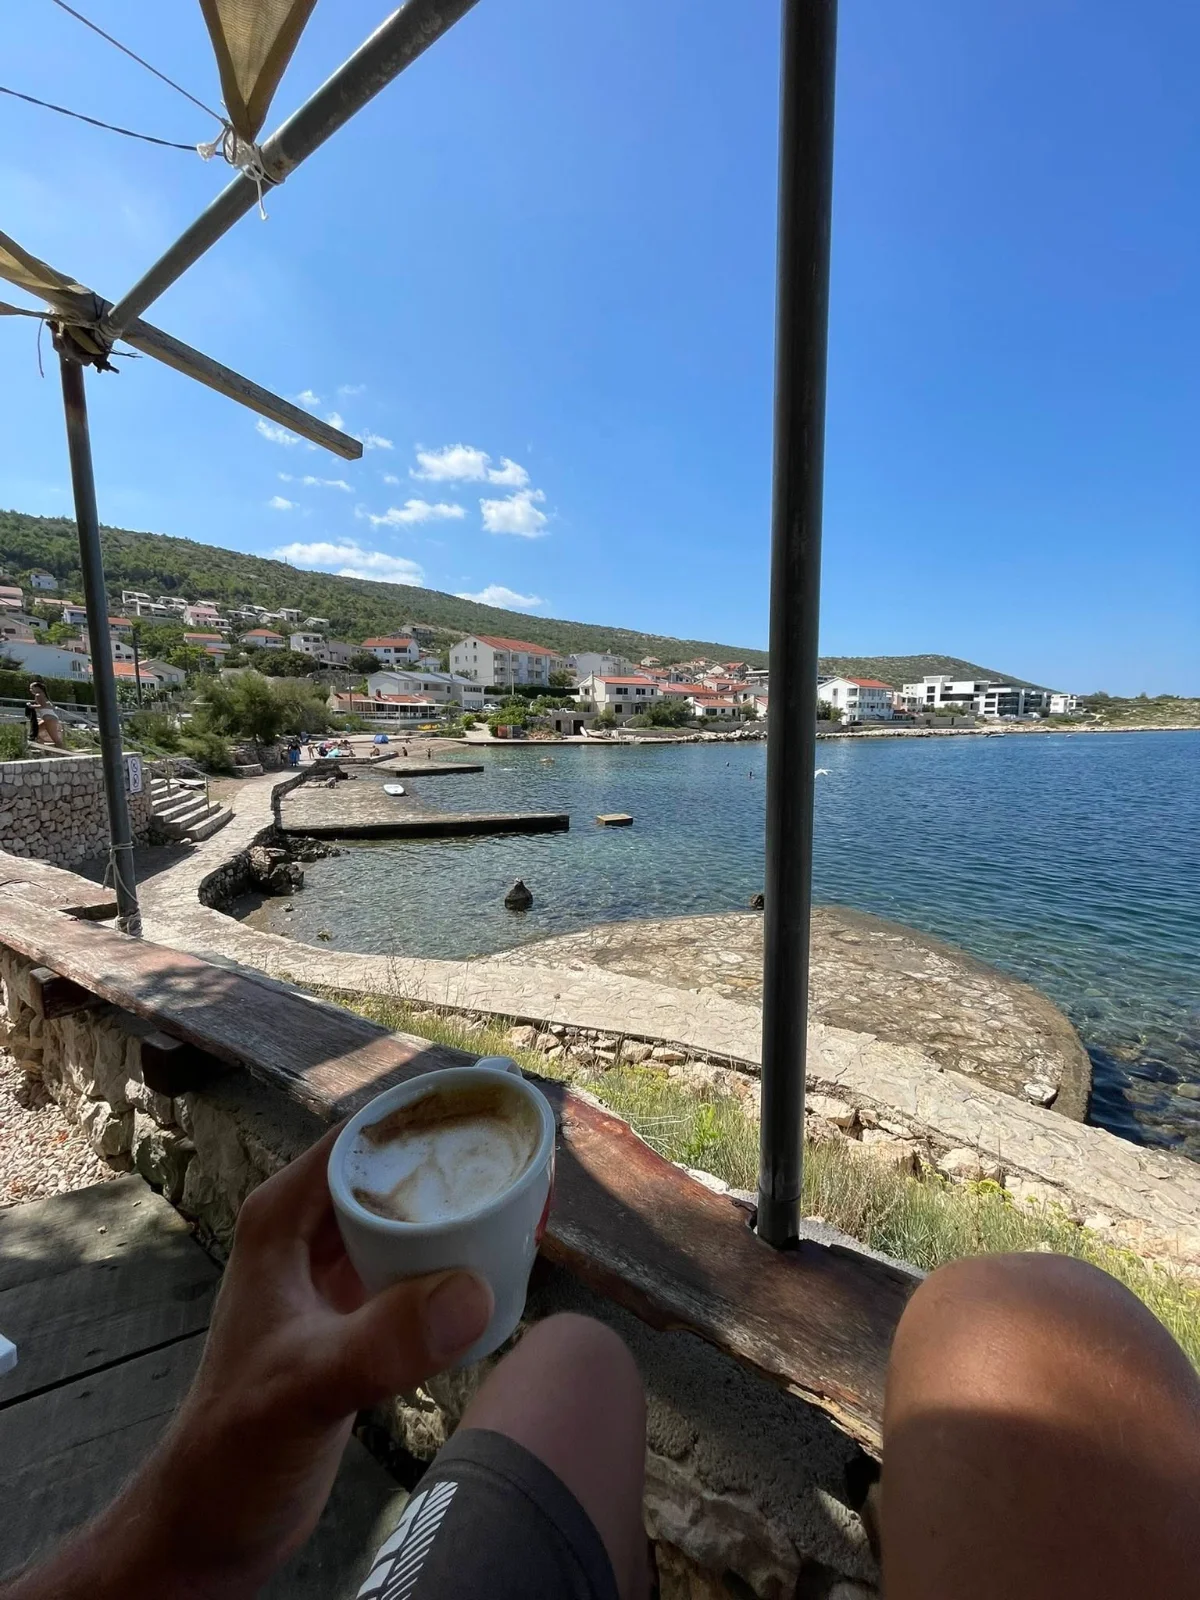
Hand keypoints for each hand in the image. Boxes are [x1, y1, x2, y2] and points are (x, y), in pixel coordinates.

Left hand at [3, 1125, 491, 1599]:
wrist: (213, 1522)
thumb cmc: (235, 1449)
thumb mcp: (311, 1386)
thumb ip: (385, 1339)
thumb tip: (475, 1290)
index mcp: (283, 1217)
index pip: (364, 1136)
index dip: (428, 1114)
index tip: (496, 1105)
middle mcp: (307, 1230)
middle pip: (393, 1169)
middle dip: (457, 1159)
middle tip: (526, 1161)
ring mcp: (332, 1272)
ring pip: (407, 1216)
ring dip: (459, 1210)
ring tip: (525, 1204)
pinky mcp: (355, 1313)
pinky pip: (414, 1264)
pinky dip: (454, 1260)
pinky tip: (497, 1269)